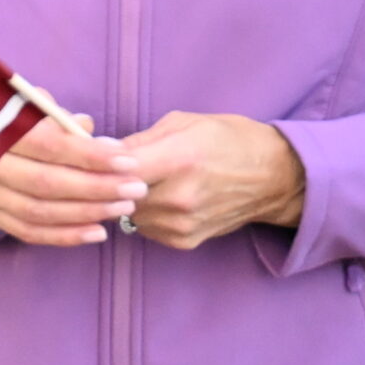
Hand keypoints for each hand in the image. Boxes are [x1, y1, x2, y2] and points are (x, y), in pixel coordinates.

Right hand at [0, 83, 149, 246]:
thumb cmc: (3, 113)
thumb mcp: (24, 100)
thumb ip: (57, 116)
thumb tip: (92, 134)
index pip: (48, 146)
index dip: (89, 155)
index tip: (126, 160)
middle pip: (46, 183)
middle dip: (97, 188)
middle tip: (135, 188)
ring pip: (40, 212)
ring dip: (86, 214)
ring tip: (123, 208)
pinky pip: (29, 232)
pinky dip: (65, 236)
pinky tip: (97, 232)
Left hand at [115, 112, 306, 249]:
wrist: (273, 177)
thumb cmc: (227, 139)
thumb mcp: (183, 123)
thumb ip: (139, 140)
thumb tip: (99, 149)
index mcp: (180, 159)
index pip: (119, 168)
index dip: (98, 162)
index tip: (92, 154)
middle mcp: (180, 197)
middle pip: (117, 194)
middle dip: (108, 180)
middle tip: (110, 167)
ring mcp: (182, 223)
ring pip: (127, 213)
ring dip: (125, 199)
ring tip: (143, 180)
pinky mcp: (185, 241)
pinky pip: (145, 228)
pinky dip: (144, 213)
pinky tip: (159, 197)